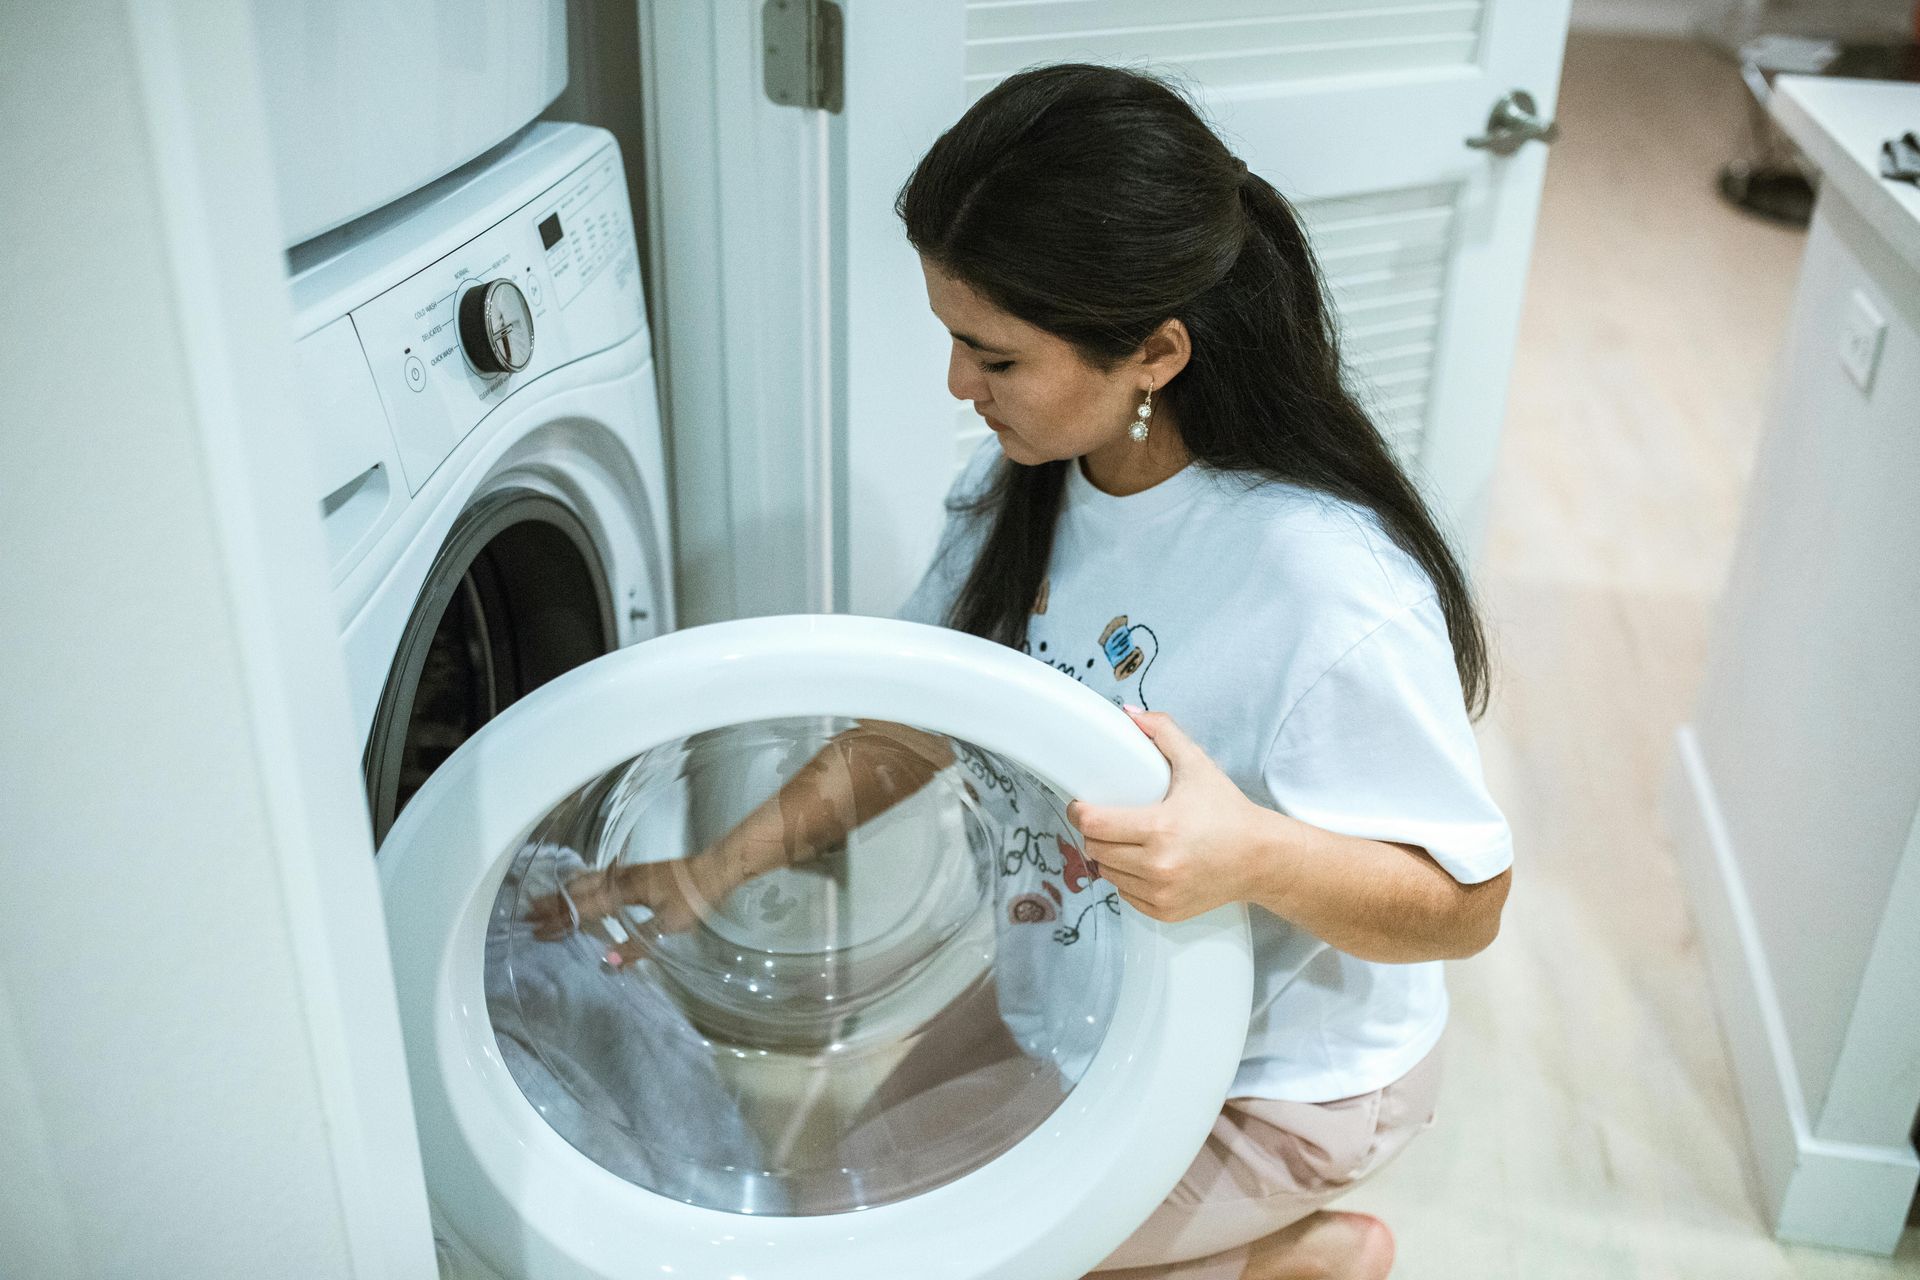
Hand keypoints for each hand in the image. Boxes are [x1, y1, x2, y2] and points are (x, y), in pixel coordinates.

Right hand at [525, 851, 733, 942]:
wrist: (715, 869)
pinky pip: (597, 876)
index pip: (583, 910)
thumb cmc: (694, 898)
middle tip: (527, 913)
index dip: (559, 922)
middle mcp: (620, 879)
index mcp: (623, 892)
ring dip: (563, 892)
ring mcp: (627, 872)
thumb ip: (638, 946)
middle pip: (578, 891)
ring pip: (586, 880)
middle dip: (552, 904)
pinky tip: (578, 885)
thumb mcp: (668, 927)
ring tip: (543, 899)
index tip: (537, 931)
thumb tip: (609, 962)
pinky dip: (579, 883)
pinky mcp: (634, 871)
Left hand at [1065, 707, 1277, 922]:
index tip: (1080, 805)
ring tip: (1124, 840)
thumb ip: (1163, 732)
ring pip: (1107, 873)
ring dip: (1108, 857)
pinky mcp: (1165, 911)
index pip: (1094, 824)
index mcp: (1161, 828)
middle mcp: (1159, 866)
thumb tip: (1130, 714)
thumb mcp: (1197, 765)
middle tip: (1104, 819)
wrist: (1261, 858)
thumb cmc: (1228, 812)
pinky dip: (1127, 879)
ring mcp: (1161, 893)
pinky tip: (1141, 864)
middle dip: (1094, 832)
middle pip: (1095, 848)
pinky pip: (1125, 894)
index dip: (1079, 812)